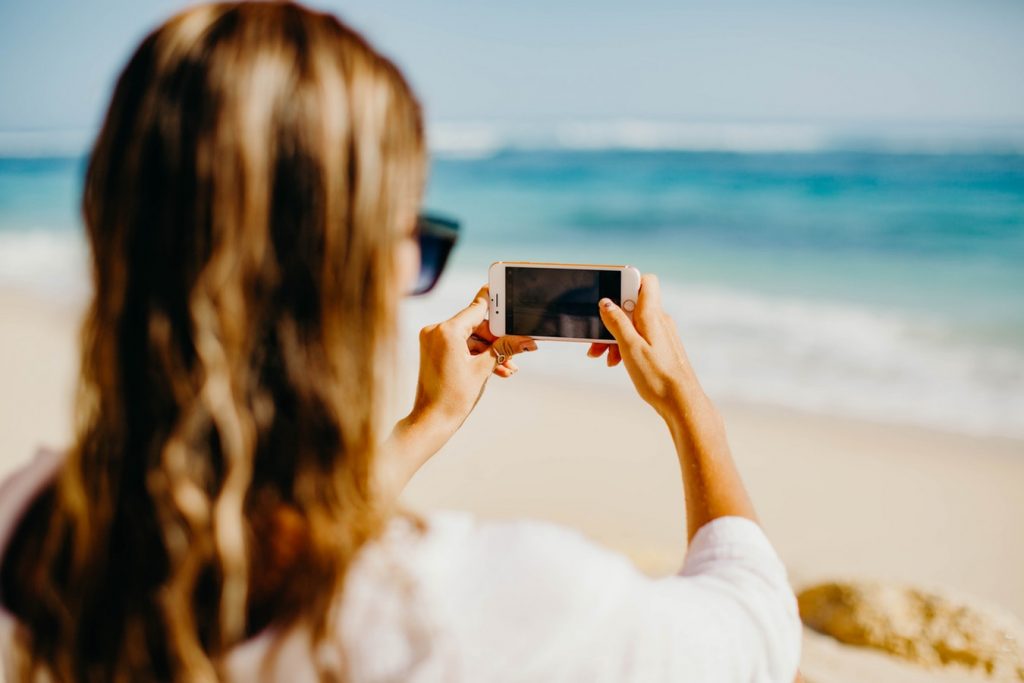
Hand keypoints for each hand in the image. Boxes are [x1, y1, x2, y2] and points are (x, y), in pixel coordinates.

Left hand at [411, 285, 534, 426]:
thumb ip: (505, 349)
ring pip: (470, 338)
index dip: (496, 302)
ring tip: (510, 367)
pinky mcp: (434, 350)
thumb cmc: (453, 398)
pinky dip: (477, 355)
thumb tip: (526, 340)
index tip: (508, 290)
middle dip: (498, 338)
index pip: (477, 307)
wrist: (432, 421)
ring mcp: (433, 340)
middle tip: (518, 348)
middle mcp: (436, 331)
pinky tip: (497, 369)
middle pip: (475, 324)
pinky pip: (461, 346)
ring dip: (490, 351)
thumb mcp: (483, 369)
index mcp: (446, 331)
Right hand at [586, 274, 701, 417]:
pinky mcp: (661, 347)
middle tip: (597, 340)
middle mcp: (659, 320)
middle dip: (611, 319)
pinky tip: (617, 362)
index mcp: (652, 315)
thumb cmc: (657, 376)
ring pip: (633, 324)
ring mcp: (661, 334)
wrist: (681, 402)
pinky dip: (625, 345)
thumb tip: (606, 302)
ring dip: (614, 336)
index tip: (608, 298)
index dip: (625, 283)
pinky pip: (639, 337)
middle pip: (631, 306)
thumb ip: (617, 322)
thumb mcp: (630, 347)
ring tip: (604, 357)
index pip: (644, 281)